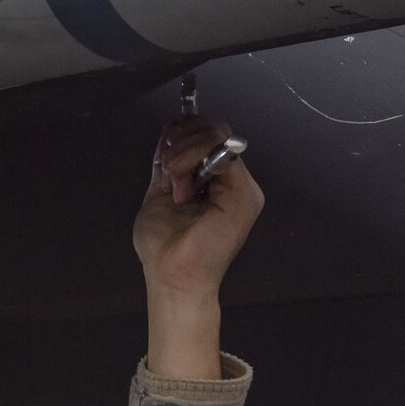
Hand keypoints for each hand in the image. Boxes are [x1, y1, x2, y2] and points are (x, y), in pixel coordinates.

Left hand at [134, 115, 262, 378]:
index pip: (207, 135)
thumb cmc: (164, 245)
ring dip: (184, 150)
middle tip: (166, 166)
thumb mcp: (160, 192)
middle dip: (182, 137)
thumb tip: (169, 132)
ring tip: (172, 181)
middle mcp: (233, 180)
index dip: (182, 132)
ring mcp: (242, 187)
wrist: (173, 277)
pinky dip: (193, 159)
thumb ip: (167, 164)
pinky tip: (180, 185)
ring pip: (218, 135)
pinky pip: (222, 154)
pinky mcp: (244, 194)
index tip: (162, 151)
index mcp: (216, 180)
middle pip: (215, 128)